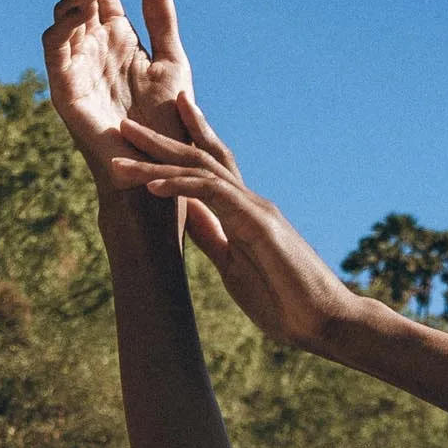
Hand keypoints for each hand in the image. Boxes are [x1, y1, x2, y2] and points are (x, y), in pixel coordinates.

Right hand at [42, 0, 191, 185]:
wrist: (158, 173)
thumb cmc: (167, 128)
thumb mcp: (171, 64)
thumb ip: (161, 21)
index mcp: (114, 39)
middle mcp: (91, 48)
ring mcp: (75, 67)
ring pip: (65, 11)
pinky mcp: (64, 89)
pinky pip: (54, 45)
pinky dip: (66, 22)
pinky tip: (89, 7)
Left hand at [110, 96, 362, 352]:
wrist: (326, 322)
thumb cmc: (287, 304)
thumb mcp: (234, 268)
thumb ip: (212, 237)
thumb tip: (186, 217)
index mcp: (243, 214)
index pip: (208, 170)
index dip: (182, 146)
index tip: (148, 133)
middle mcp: (249, 202)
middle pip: (199, 159)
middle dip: (160, 141)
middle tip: (123, 125)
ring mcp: (256, 209)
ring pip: (200, 171)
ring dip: (158, 162)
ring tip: (121, 157)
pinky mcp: (260, 224)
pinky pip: (214, 195)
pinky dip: (181, 186)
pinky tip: (153, 185)